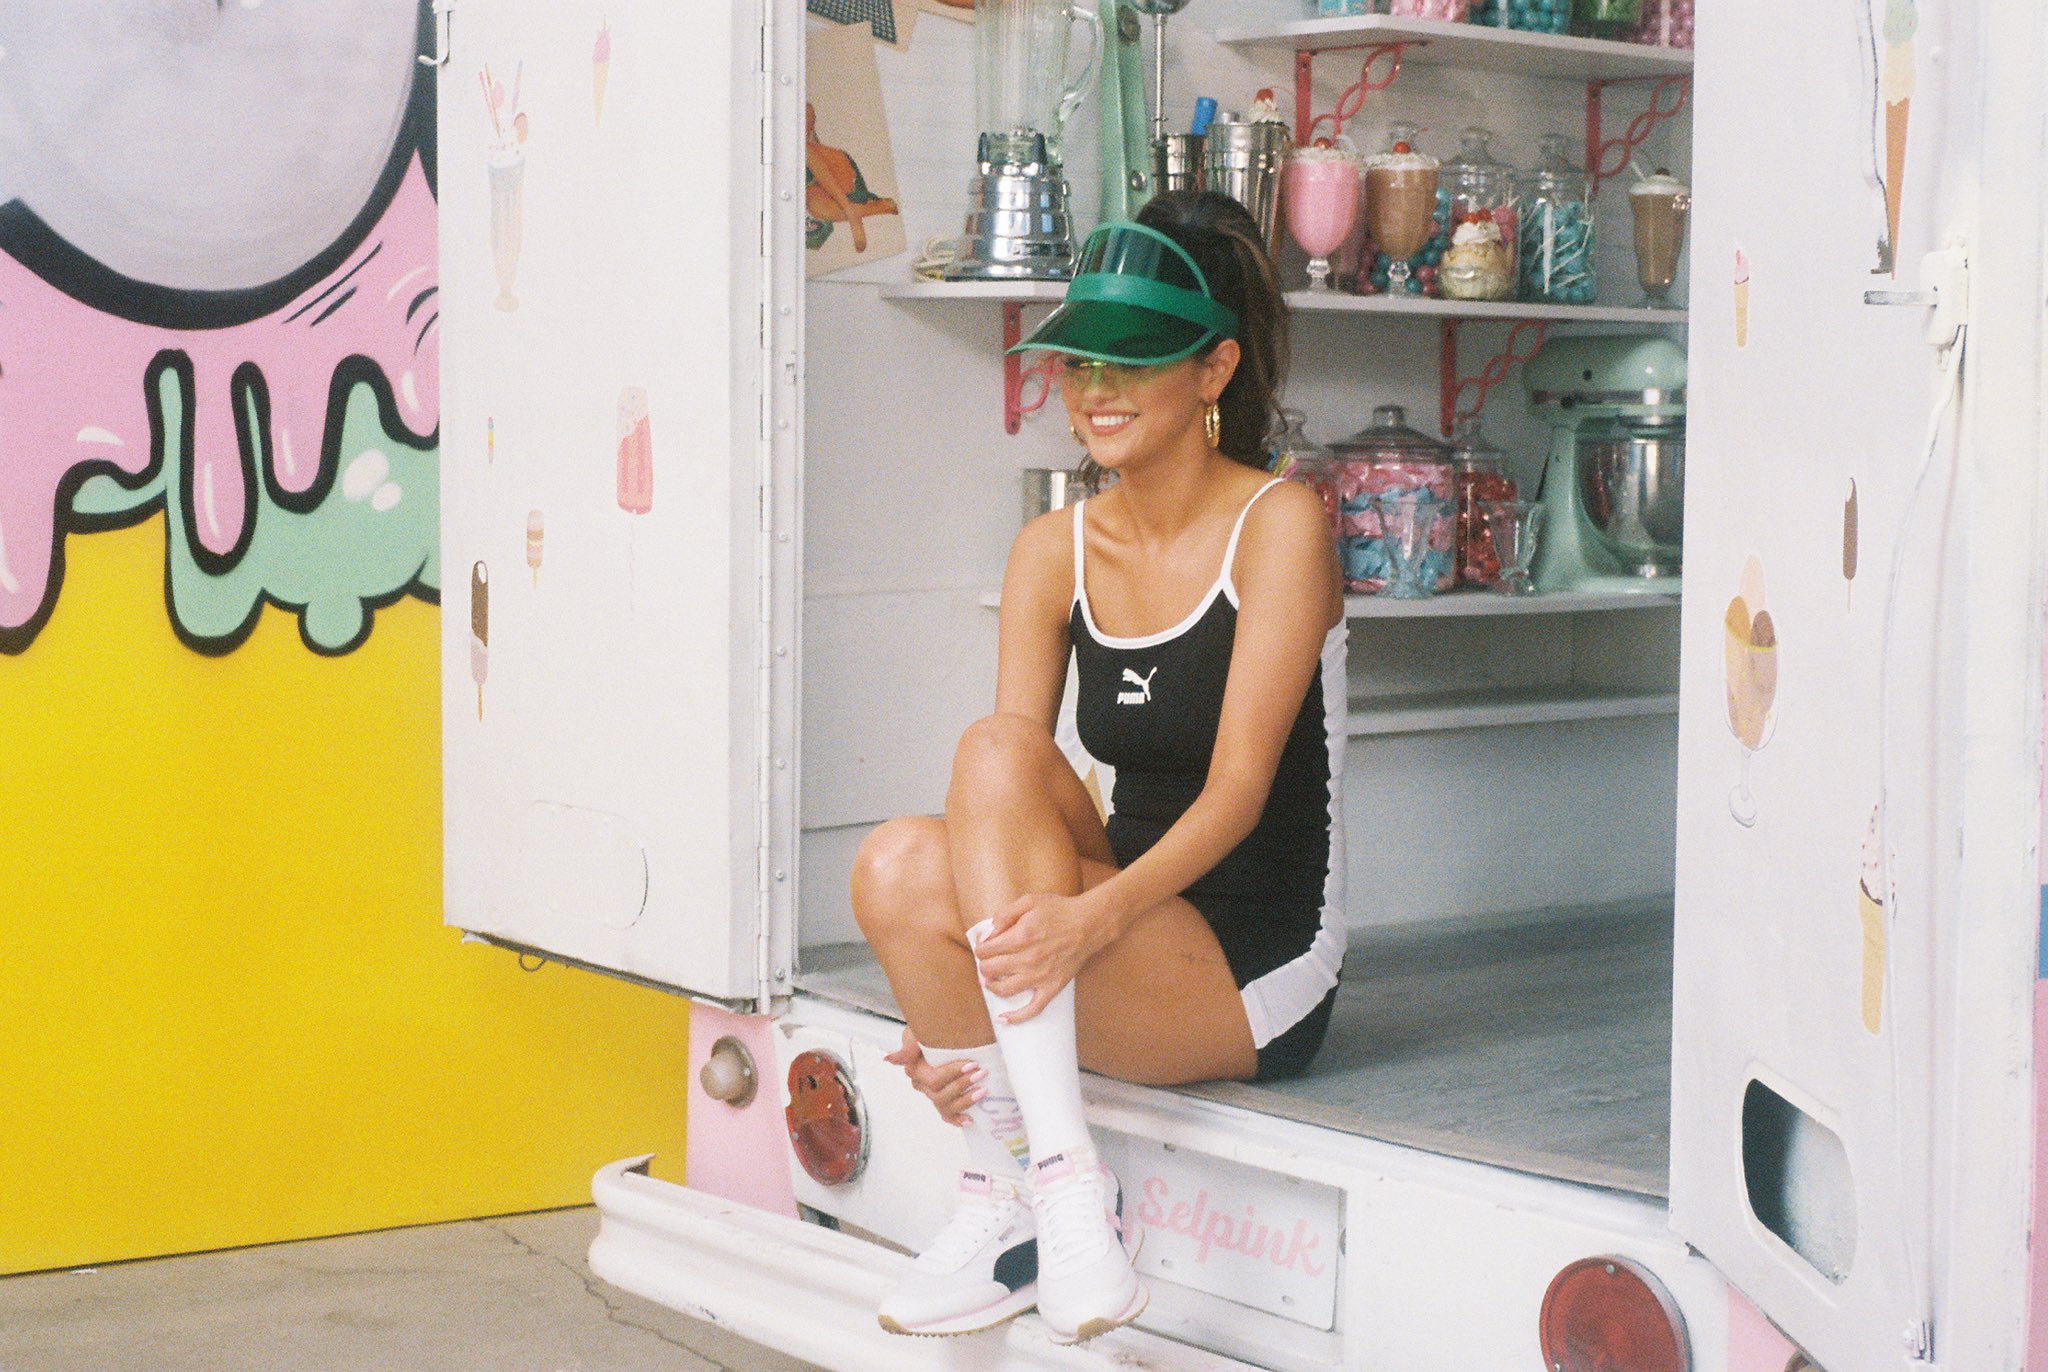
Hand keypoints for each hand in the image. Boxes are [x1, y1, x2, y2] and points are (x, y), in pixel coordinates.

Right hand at [882, 1027, 984, 1127]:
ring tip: (983, 1090)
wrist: (939, 1031)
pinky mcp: (942, 1099)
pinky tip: (970, 1119)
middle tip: (982, 1073)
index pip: (934, 1079)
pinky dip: (957, 1119)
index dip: (953, 1074)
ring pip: (945, 1106)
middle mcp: (921, 1085)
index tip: (972, 1064)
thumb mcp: (917, 1031)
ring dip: (965, 1101)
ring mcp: (932, 1094)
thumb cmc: (929, 1030)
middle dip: (963, 1085)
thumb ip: (907, 1046)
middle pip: (940, 1094)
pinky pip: (947, 1115)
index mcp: (915, 1070)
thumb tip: (888, 1059)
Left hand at [971, 892, 1100, 1024]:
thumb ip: (1004, 915)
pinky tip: (1003, 1018)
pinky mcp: (1052, 988)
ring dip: (991, 986)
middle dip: (983, 965)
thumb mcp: (1029, 901)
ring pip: (1004, 990)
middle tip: (986, 961)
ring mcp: (1040, 977)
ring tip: (990, 980)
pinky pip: (1032, 1009)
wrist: (1089, 924)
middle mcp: (1028, 959)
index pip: (986, 950)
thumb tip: (986, 935)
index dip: (981, 948)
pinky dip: (1016, 1017)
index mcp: (1021, 937)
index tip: (984, 946)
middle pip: (991, 970)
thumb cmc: (1059, 910)